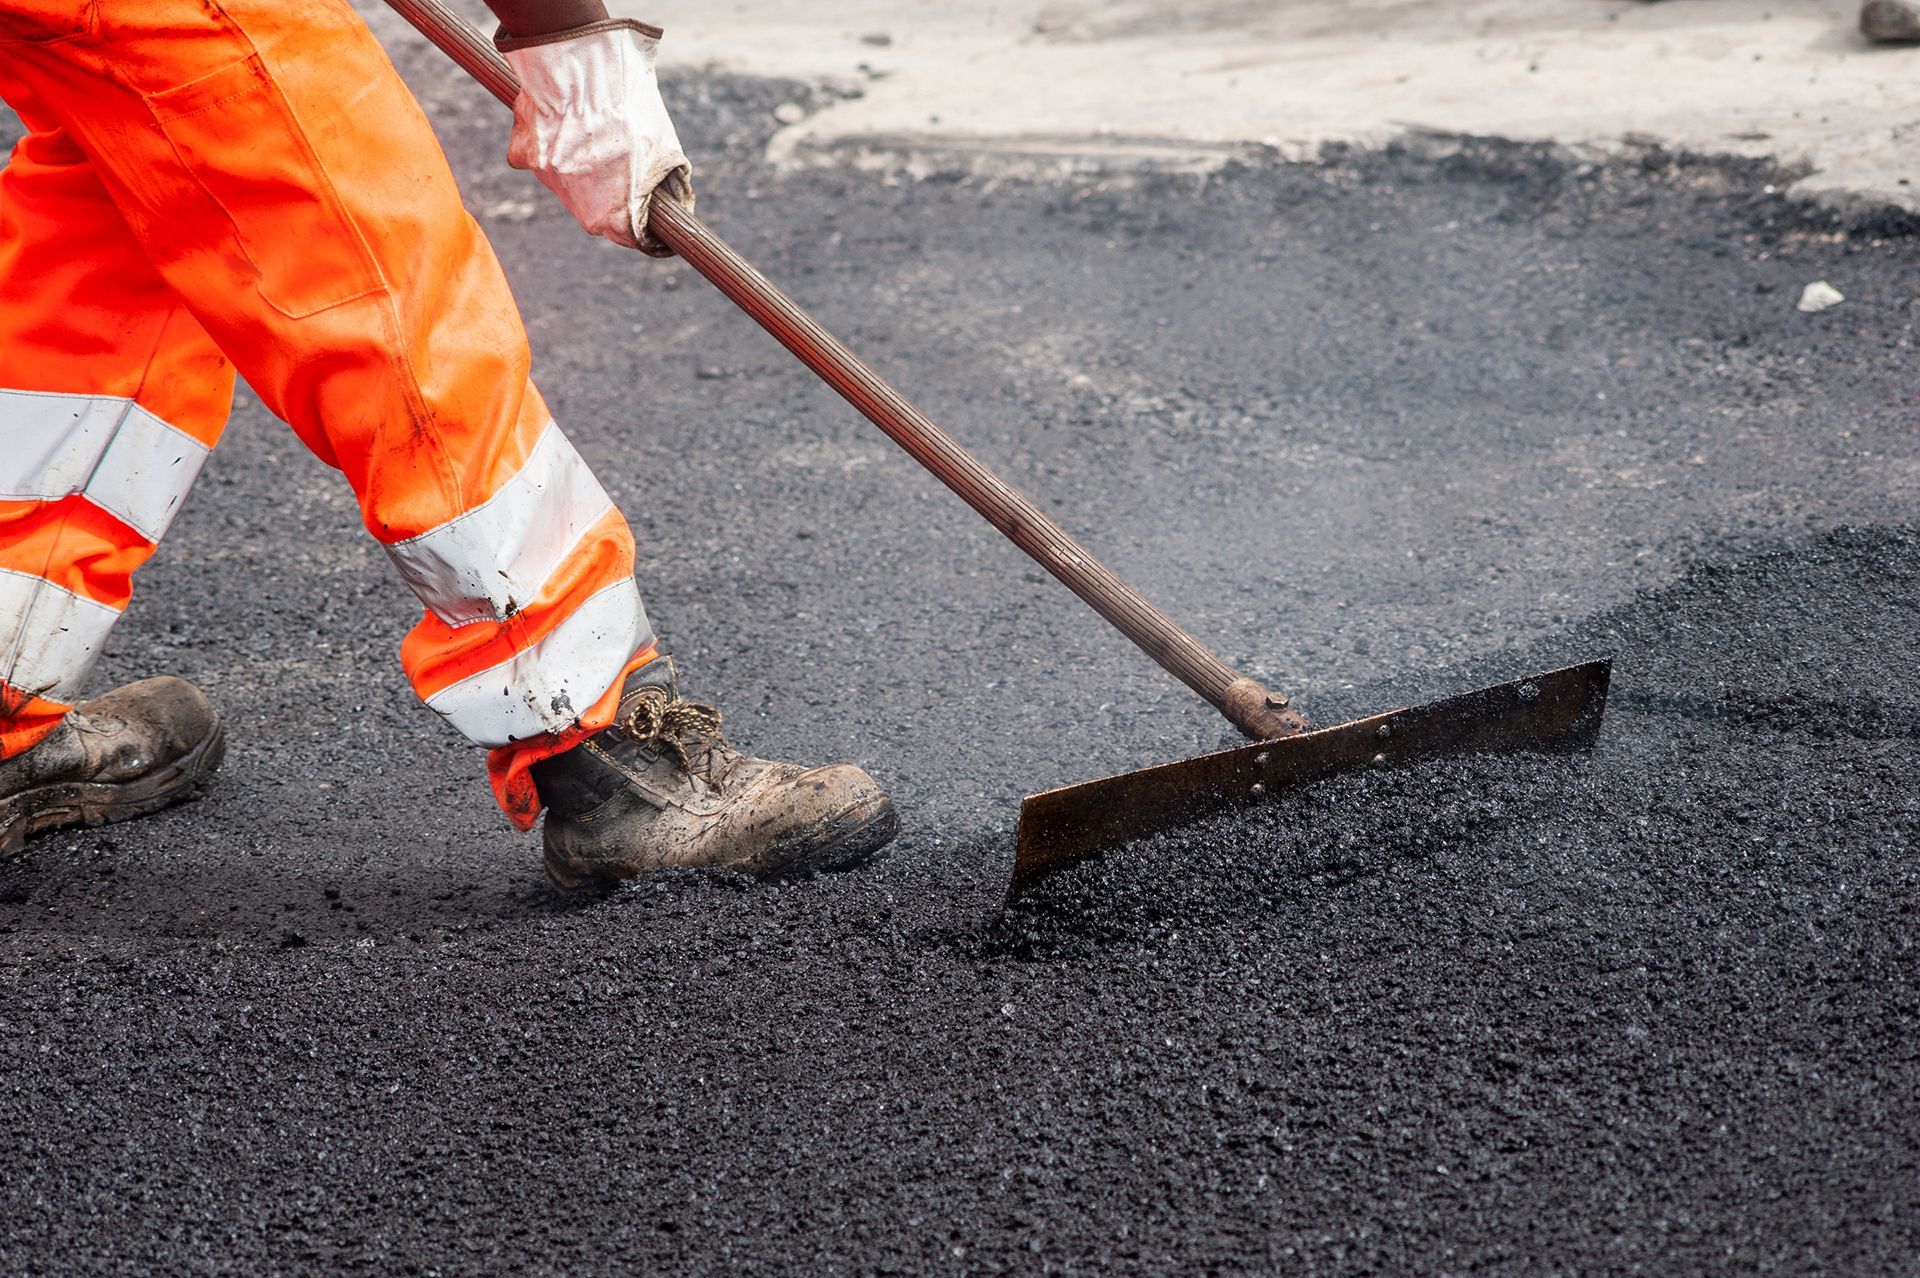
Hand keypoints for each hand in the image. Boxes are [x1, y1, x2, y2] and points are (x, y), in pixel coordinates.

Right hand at [498, 19, 692, 256]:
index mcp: (614, 213)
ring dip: (580, 166)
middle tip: (621, 166)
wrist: (580, 65)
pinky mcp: (523, 156)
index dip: (645, 232)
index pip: (632, 238)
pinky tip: (559, 120)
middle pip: (597, 213)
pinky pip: (535, 157)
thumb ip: (668, 178)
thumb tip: (674, 196)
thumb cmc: (628, 104)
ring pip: (566, 183)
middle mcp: (579, 206)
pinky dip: (546, 144)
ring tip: (592, 132)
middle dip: (611, 196)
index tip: (651, 225)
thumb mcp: (664, 145)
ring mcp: (548, 181)